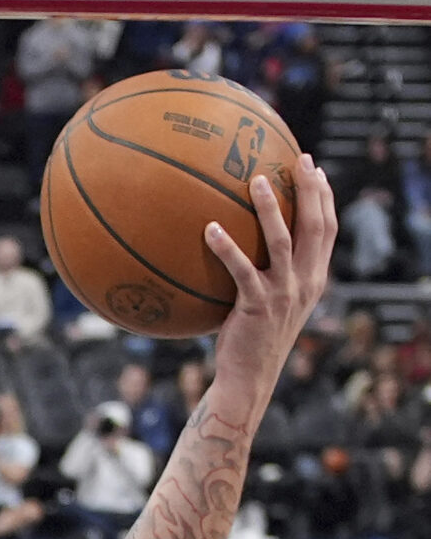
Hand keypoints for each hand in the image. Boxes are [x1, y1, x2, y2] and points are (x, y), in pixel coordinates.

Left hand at [206, 152, 336, 411]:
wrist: (248, 379)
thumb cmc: (252, 340)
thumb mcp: (271, 303)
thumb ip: (270, 274)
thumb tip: (248, 244)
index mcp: (313, 279)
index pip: (327, 230)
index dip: (325, 198)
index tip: (316, 169)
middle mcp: (305, 283)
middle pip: (314, 226)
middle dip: (309, 190)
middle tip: (298, 159)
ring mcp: (284, 294)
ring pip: (282, 241)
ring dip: (270, 208)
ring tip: (257, 180)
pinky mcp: (258, 306)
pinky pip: (241, 270)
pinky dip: (227, 248)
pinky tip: (210, 228)